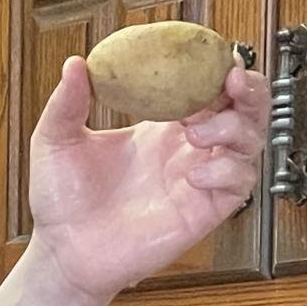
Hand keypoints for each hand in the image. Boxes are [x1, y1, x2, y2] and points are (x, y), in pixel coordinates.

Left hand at [24, 56, 270, 305]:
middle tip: (230, 81)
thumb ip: (66, 104)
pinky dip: (225, 170)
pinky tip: (194, 175)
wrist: (62, 251)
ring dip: (235, 126)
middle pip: (245, 109)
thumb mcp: (56, 143)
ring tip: (197, 131)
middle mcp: (186, 149)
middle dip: (249, 89)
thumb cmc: (62, 202)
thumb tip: (74, 64)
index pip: (208, 88)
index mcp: (160, 128)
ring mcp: (199, 179)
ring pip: (250, 141)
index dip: (220, 68)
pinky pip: (239, 183)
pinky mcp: (203, 210)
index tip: (215, 54)